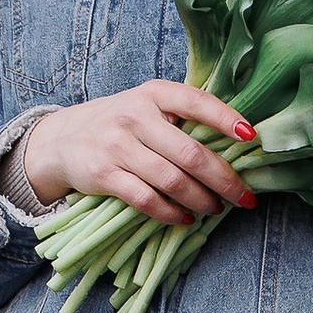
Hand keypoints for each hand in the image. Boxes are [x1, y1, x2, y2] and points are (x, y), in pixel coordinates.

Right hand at [21, 81, 259, 226]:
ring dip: (202, 200)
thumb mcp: (146, 106)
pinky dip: (172, 214)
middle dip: (224, 179)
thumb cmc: (118, 124)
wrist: (61, 141)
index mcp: (153, 94)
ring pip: (172, 181)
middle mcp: (135, 116)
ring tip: (216, 208)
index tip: (251, 138)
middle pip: (190, 154)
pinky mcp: (104, 174)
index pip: (196, 102)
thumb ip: (181, 118)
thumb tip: (235, 146)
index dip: (226, 119)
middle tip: (244, 197)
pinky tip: (186, 218)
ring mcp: (117, 145)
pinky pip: (147, 200)